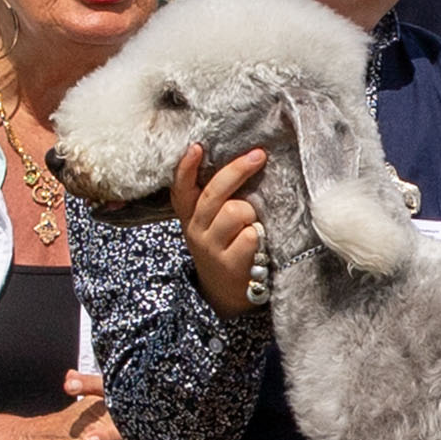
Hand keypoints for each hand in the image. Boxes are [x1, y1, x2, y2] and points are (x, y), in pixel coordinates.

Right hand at [178, 142, 271, 319]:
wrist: (224, 292)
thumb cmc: (223, 245)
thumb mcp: (209, 222)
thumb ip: (215, 197)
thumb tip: (242, 159)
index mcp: (189, 215)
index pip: (181, 188)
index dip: (187, 168)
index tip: (197, 147)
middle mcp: (196, 229)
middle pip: (215, 194)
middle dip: (238, 170)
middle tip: (258, 156)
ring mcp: (212, 247)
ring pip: (236, 211)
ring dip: (251, 213)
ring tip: (252, 225)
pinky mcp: (230, 263)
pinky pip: (251, 235)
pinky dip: (259, 235)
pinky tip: (258, 245)